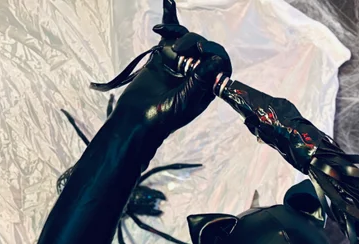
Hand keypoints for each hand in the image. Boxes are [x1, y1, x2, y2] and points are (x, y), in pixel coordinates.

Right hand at [103, 0, 230, 145]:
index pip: (220, 62)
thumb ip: (201, 81)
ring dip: (179, 35)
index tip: (202, 52)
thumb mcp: (186, 101)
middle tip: (179, 53)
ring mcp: (180, 62)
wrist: (137, 118)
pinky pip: (169, 35)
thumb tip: (217, 61)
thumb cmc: (164, 116)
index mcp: (208, 85)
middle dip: (193, 44)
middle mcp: (197, 72)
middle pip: (203, 46)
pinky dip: (170, 20)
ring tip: (167, 48)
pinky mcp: (162, 55)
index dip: (215, 53)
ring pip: (186, 38)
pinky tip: (169, 2)